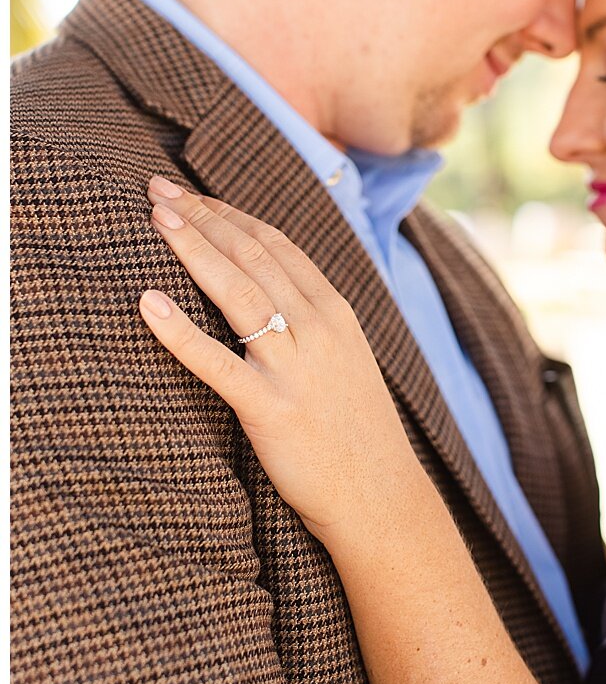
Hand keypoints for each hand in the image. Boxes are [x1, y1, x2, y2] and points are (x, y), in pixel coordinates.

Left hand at [137, 176, 415, 540]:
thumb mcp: (345, 360)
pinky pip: (217, 361)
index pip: (277, 246)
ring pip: (238, 292)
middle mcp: (319, 330)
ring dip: (193, 249)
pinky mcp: (270, 408)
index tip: (191, 195)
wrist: (380, 496)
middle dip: (203, 217)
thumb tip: (270, 291)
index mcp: (336, 314)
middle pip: (254, 257)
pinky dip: (179, 330)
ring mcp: (296, 367)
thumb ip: (311, 322)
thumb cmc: (356, 432)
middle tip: (158, 188)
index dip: (230, 214)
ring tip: (155, 218)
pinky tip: (147, 302)